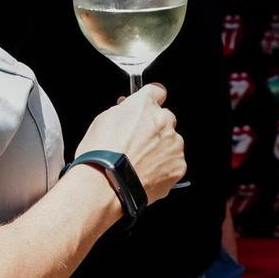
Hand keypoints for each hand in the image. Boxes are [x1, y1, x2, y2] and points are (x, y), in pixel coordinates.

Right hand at [77, 83, 185, 204]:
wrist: (105, 186)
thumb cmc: (100, 154)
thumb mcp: (103, 120)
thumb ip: (123, 110)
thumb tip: (128, 109)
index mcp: (145, 104)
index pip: (157, 91)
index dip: (151, 101)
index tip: (148, 109)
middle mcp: (163, 120)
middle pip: (165, 118)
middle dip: (155, 128)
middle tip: (138, 143)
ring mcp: (174, 143)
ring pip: (171, 142)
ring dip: (160, 149)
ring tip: (140, 163)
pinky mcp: (178, 165)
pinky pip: (174, 163)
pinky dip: (164, 168)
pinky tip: (146, 174)